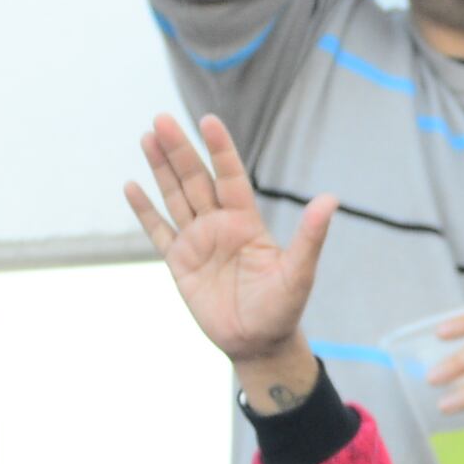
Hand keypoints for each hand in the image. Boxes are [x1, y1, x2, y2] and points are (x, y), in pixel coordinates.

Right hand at [125, 114, 338, 385]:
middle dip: (180, 150)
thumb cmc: (283, 309)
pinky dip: (145, 211)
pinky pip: (158, 232)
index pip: (231, 177)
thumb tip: (331, 199)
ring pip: (175, 197)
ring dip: (161, 169)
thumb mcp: (299, 273)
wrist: (259, 344)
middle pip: (196, 179)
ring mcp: (197, 241)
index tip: (208, 120)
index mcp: (246, 222)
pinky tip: (131, 186)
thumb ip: (310, 236)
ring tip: (147, 137)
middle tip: (162, 118)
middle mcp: (219, 225)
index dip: (220, 149)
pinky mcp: (179, 262)